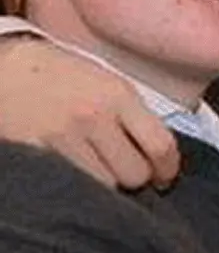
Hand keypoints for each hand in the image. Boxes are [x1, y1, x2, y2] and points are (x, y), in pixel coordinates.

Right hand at [0, 35, 181, 187]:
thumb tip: (160, 154)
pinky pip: (73, 184)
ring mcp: (62, 135)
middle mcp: (93, 115)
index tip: (164, 177)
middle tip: (124, 171)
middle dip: (134, 177)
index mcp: (118, 95)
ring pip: (105, 185)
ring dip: (105, 182)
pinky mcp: (36, 151)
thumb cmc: (59, 75)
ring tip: (96, 168)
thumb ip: (134, 115)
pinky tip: (75, 170)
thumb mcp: (106, 82)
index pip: (161, 146)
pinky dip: (79, 183)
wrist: (5, 67)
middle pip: (135, 174)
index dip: (167, 170)